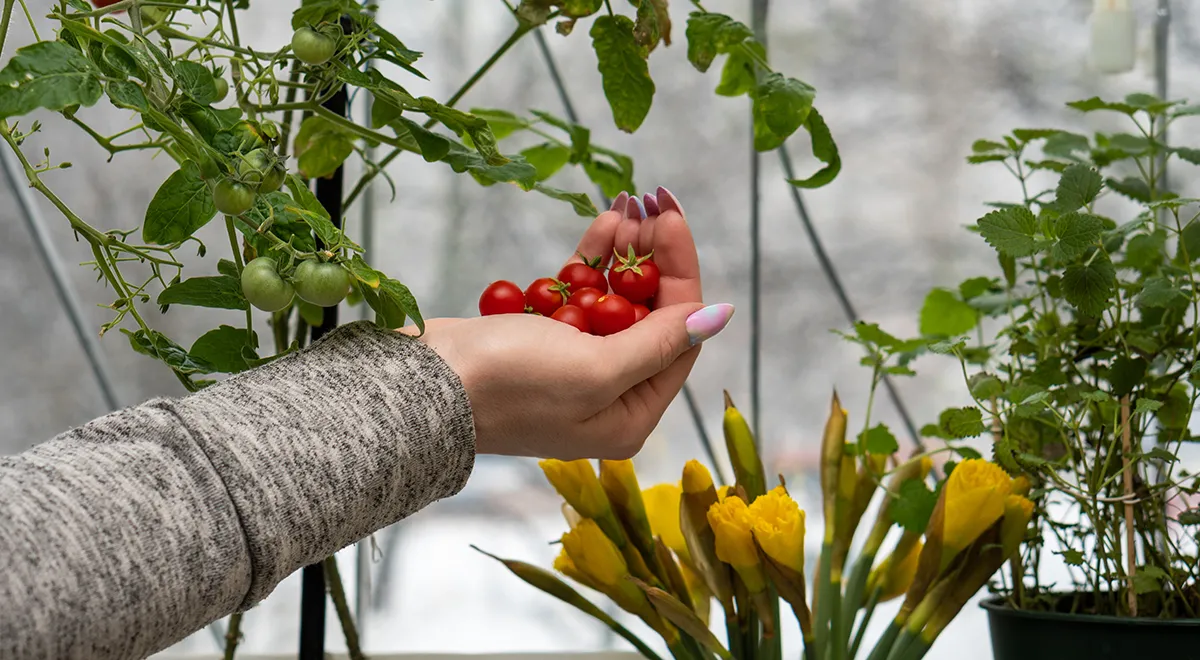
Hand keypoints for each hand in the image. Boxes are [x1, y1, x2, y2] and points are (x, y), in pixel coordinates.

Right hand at [406, 188, 733, 459]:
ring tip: (625, 206)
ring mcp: (574, 367)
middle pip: (649, 314)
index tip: (672, 217)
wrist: (422, 386)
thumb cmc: (510, 384)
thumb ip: (660, 342)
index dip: (680, 271)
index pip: (678, 334)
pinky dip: (590, 263)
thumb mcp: (597, 368)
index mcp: (630, 415)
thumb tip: (719, 317)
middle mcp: (609, 395)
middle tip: (649, 202)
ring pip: (615, 299)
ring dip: (624, 253)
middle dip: (652, 257)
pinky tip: (603, 224)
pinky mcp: (543, 342)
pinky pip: (580, 297)